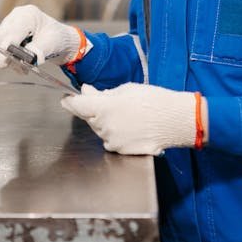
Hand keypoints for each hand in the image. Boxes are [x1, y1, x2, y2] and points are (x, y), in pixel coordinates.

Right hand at [0, 4, 85, 72]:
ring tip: (24, 69)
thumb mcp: (50, 44)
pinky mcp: (8, 33)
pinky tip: (21, 65)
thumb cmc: (57, 39)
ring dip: (11, 60)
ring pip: (1, 44)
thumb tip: (24, 58)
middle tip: (22, 70)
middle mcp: (16, 16)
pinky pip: (2, 47)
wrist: (58, 39)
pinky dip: (10, 58)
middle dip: (9, 56)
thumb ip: (37, 50)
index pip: (12, 32)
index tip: (3, 63)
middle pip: (3, 38)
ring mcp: (11, 23)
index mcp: (28, 14)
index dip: (6, 48)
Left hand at [61, 83, 203, 155]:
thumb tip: (87, 92)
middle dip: (92, 109)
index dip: (70, 101)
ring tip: (125, 113)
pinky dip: (114, 133)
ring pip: (99, 129)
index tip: (66, 99)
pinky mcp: (121, 151)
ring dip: (104, 121)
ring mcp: (113, 141)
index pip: (78, 105)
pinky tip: (129, 126)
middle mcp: (105, 127)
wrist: (175, 121)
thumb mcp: (126, 89)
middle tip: (105, 100)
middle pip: (88, 118)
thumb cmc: (154, 100)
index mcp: (104, 108)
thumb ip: (102, 93)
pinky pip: (110, 140)